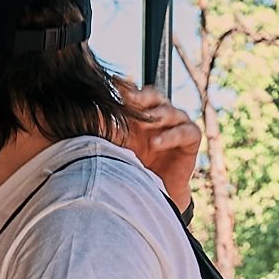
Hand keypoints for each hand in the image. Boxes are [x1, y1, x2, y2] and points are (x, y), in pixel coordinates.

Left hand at [116, 82, 200, 212]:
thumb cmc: (132, 168)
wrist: (153, 194)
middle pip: (154, 96)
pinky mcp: (191, 139)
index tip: (111, 84)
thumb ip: (106, 128)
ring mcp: (177, 125)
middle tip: (128, 100)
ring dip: (156, 116)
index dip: (125, 88)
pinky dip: (170, 136)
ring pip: (170, 111)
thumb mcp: (116, 146)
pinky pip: (185, 132)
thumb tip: (87, 112)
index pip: (135, 93)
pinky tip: (156, 143)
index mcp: (141, 112)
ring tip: (142, 124)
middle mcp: (160, 114)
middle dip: (141, 97)